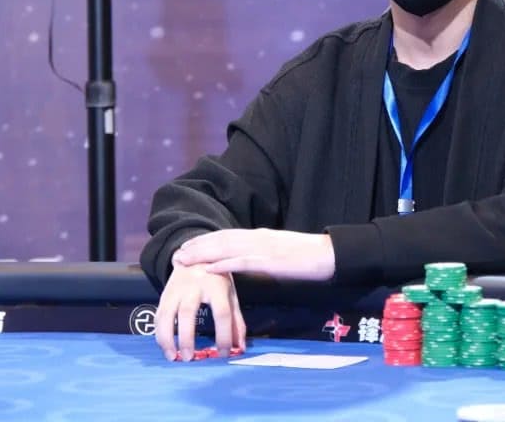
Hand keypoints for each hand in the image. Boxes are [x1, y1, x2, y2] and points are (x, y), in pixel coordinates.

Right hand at [154, 261, 244, 361]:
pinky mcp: (164, 294)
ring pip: (167, 313)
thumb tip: (240, 347)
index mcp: (216, 285)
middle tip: (189, 358)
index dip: (223, 335)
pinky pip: (158, 315)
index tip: (224, 353)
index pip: (221, 312)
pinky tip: (166, 347)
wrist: (196, 256)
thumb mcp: (230, 294)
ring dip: (167, 337)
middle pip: (188, 312)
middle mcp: (194, 286)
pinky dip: (159, 333)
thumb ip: (236, 321)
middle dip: (187, 337)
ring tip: (173, 356)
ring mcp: (176, 289)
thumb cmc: (216, 278)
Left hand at [173, 228, 335, 280]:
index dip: (205, 240)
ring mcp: (263, 248)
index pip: (227, 235)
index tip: (187, 245)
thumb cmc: (307, 256)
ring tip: (184, 260)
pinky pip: (242, 262)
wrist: (328, 254)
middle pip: (221, 240)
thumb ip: (262, 255)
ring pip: (226, 248)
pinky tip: (209, 269)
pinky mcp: (270, 261)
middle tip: (176, 253)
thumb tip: (246, 262)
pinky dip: (224, 265)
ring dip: (202, 254)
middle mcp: (258, 237)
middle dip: (197, 246)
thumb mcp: (280, 252)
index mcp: (260, 235)